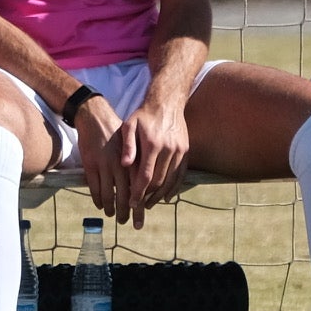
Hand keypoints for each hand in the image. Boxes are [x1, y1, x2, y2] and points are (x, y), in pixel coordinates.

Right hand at [72, 96, 130, 220]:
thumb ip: (137, 165)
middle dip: (126, 213)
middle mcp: (120, 166)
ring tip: (114, 216)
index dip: (139, 207)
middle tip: (126, 223)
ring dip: (111, 209)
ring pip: (108, 196)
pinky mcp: (90, 165)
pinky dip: (98, 200)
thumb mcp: (133, 147)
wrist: (95, 117)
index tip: (140, 220)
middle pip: (125, 197)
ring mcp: (104, 166)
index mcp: (133, 161)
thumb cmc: (116, 133)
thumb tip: (143, 186)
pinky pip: (94, 189)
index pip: (138, 190)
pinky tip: (101, 205)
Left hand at [113, 91, 191, 227]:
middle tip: (138, 207)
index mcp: (153, 145)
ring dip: (160, 195)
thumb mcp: (129, 126)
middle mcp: (169, 150)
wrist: (167, 103)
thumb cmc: (143, 116)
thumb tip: (124, 165)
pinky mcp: (186, 152)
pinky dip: (174, 188)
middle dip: (148, 197)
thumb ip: (127, 146)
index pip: (146, 176)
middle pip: (159, 181)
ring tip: (149, 205)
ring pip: (171, 180)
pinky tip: (166, 197)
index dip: (138, 192)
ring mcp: (180, 151)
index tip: (131, 203)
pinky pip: (181, 175)